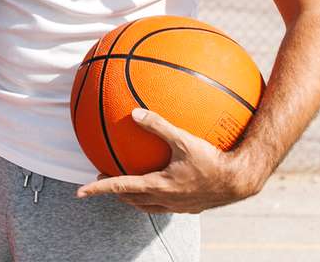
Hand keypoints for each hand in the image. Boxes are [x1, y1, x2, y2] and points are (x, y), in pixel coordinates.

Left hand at [76, 108, 260, 213]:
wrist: (240, 180)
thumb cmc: (213, 159)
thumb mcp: (183, 138)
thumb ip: (158, 125)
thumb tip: (134, 112)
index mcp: (158, 186)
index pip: (120, 188)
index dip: (98, 190)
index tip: (80, 192)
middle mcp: (165, 199)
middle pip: (131, 200)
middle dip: (115, 192)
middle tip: (103, 180)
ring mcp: (178, 205)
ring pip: (147, 206)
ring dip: (134, 196)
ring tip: (127, 184)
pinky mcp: (191, 206)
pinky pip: (166, 203)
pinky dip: (155, 195)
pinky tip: (164, 180)